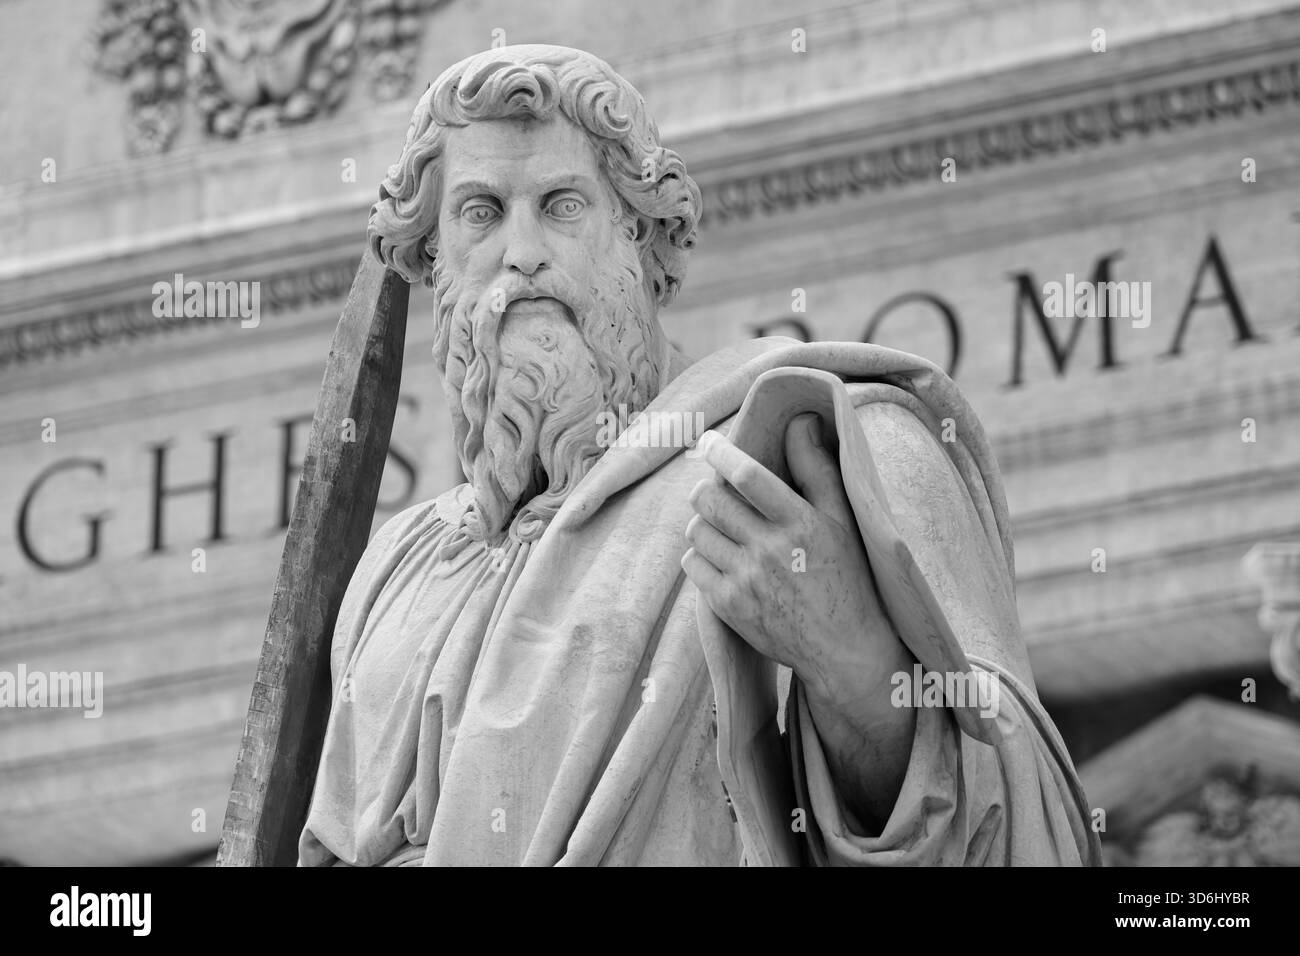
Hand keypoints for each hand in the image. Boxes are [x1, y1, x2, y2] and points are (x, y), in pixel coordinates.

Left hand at [681, 413, 915, 825]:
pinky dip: (699, 555)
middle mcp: (771, 551)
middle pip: (709, 500)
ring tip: (722, 527)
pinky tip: (720, 557)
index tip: (709, 441)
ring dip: (703, 523)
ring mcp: (746, 581)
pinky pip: (692, 565)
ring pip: (696, 531)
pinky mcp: (729, 608)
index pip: (747, 476)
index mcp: (802, 523)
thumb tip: (801, 419)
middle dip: (705, 488)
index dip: (721, 452)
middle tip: (714, 491)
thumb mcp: (842, 519)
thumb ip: (817, 468)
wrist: (845, 650)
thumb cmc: (847, 575)